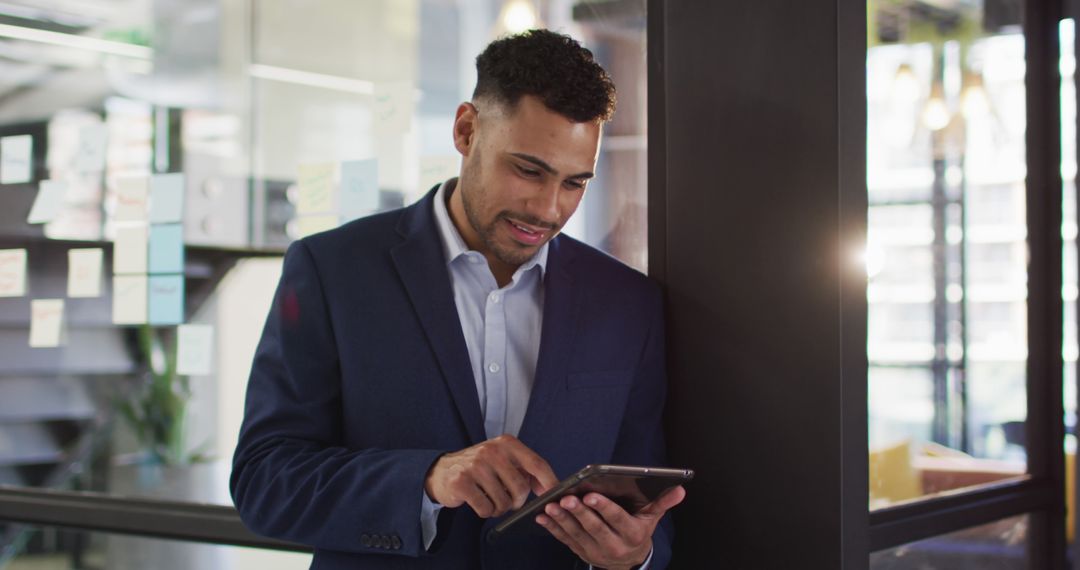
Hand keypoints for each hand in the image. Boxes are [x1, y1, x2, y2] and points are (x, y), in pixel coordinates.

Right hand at [424, 434, 558, 517]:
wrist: (442, 471)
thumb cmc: (479, 468)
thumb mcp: (503, 461)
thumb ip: (527, 471)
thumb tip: (551, 488)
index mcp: (507, 443)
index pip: (537, 464)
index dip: (549, 482)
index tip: (554, 496)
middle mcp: (492, 451)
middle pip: (521, 488)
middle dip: (517, 502)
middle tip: (507, 501)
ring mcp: (476, 466)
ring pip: (504, 502)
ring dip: (499, 508)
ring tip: (489, 499)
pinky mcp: (462, 482)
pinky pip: (486, 509)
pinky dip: (485, 512)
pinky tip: (478, 502)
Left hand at [536, 486, 685, 569]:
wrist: (628, 563)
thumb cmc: (638, 531)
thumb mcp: (652, 518)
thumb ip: (662, 503)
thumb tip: (680, 489)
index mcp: (632, 534)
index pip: (617, 520)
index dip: (604, 508)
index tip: (591, 495)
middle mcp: (614, 545)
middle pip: (595, 528)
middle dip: (580, 513)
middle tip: (567, 498)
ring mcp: (595, 551)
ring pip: (577, 535)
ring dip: (562, 520)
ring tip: (551, 505)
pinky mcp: (581, 552)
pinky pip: (565, 540)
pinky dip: (553, 529)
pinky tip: (543, 517)